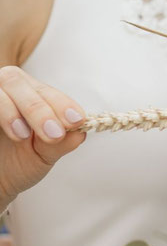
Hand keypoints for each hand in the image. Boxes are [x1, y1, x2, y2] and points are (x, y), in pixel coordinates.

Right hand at [0, 65, 86, 209]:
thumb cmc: (18, 163)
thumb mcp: (42, 155)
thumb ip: (60, 143)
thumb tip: (80, 132)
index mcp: (30, 94)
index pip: (46, 91)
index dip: (62, 104)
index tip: (76, 120)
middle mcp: (8, 89)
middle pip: (19, 82)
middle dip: (39, 108)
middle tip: (54, 133)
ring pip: (2, 86)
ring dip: (14, 111)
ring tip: (23, 136)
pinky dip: (1, 112)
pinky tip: (12, 131)